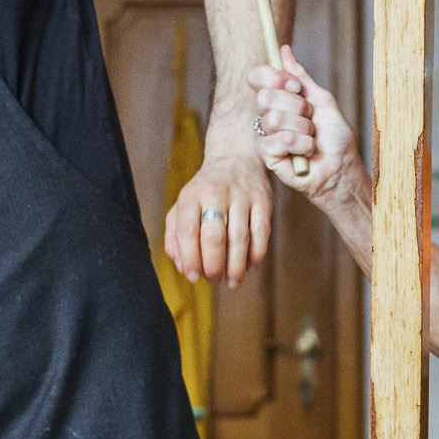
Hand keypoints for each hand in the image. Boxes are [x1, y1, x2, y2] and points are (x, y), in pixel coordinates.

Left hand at [166, 147, 273, 285]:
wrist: (236, 157)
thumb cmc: (205, 190)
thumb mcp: (183, 205)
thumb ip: (175, 235)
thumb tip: (182, 267)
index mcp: (191, 195)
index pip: (188, 231)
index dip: (190, 258)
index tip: (193, 276)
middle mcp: (216, 193)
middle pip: (215, 237)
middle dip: (214, 266)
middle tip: (213, 279)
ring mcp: (242, 196)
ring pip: (240, 239)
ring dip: (236, 267)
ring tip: (232, 281)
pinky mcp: (263, 200)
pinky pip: (261, 233)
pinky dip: (256, 255)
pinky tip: (249, 267)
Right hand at [249, 47, 364, 208]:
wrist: (342, 168)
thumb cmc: (334, 137)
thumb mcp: (322, 100)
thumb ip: (301, 77)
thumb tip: (284, 50)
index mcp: (280, 99)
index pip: (259, 78)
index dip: (275, 78)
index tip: (296, 86)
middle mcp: (269, 115)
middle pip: (265, 97)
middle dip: (296, 106)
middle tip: (310, 117)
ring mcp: (266, 136)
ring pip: (274, 119)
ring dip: (303, 128)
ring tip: (311, 138)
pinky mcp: (268, 156)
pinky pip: (278, 140)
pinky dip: (300, 145)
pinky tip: (306, 152)